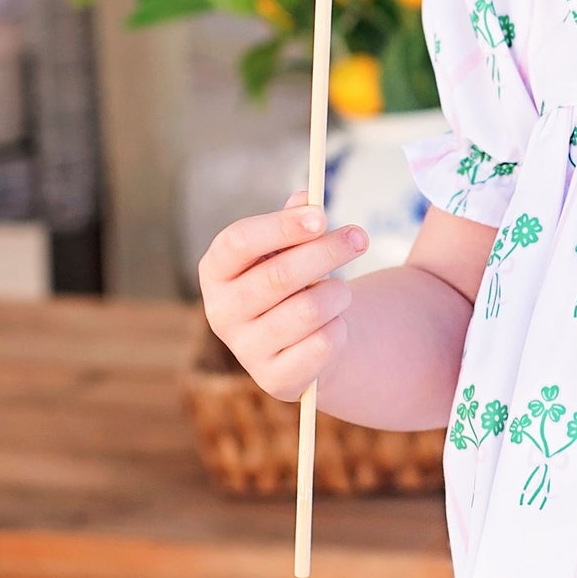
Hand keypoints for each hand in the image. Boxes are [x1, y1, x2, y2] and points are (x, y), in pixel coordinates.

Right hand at [197, 187, 368, 401]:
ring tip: (342, 291)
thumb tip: (305, 197)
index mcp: (216, 271)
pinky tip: (335, 324)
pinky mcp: (275, 379)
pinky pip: (323, 343)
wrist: (306, 340)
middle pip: (278, 275)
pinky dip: (340, 326)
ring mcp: (245, 350)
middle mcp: (221, 312)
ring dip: (338, 292)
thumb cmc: (296, 280)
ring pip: (308, 309)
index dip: (281, 226)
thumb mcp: (291, 246)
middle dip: (328, 251)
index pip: (238, 241)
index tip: (322, 215)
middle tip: (360, 237)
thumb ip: (297, 220)